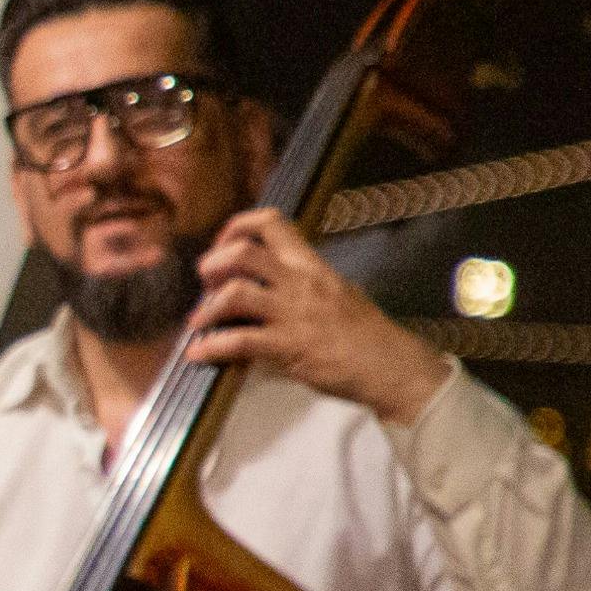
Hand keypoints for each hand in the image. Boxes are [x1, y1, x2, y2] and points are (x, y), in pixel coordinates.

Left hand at [188, 209, 451, 422]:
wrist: (392, 367)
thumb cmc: (365, 334)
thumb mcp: (337, 293)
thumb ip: (301, 285)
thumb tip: (265, 286)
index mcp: (312, 266)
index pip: (273, 223)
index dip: (237, 227)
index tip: (222, 245)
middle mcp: (301, 283)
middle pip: (244, 252)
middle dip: (213, 264)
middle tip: (206, 284)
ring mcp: (294, 314)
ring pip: (236, 293)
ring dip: (207, 308)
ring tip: (199, 322)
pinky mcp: (288, 347)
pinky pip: (239, 341)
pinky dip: (211, 347)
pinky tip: (199, 354)